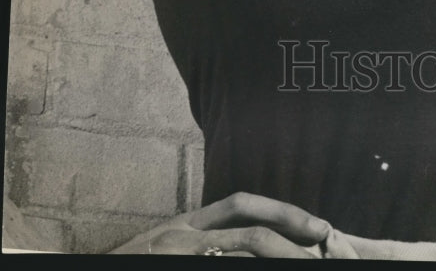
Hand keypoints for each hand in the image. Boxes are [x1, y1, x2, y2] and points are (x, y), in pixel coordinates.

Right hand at [108, 192, 329, 256]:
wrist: (77, 267)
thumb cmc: (128, 264)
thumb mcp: (166, 249)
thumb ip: (202, 245)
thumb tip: (243, 249)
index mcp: (185, 224)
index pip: (241, 204)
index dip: (281, 210)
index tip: (313, 224)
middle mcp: (182, 231)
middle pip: (249, 221)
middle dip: (291, 226)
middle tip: (324, 236)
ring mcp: (177, 249)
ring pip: (244, 245)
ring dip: (280, 252)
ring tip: (306, 259)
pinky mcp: (175, 262)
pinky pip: (223, 262)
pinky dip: (248, 266)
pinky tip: (268, 268)